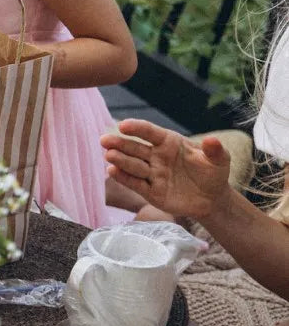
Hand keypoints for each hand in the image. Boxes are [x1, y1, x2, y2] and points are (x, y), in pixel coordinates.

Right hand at [101, 118, 230, 219]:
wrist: (212, 200)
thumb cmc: (213, 174)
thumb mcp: (220, 160)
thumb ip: (215, 150)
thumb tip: (212, 140)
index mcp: (168, 142)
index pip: (149, 132)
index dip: (136, 128)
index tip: (123, 126)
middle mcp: (155, 155)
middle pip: (134, 147)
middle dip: (118, 143)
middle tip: (104, 140)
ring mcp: (151, 173)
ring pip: (132, 165)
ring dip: (119, 160)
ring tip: (109, 156)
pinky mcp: (149, 191)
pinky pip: (134, 183)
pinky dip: (123, 177)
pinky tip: (112, 171)